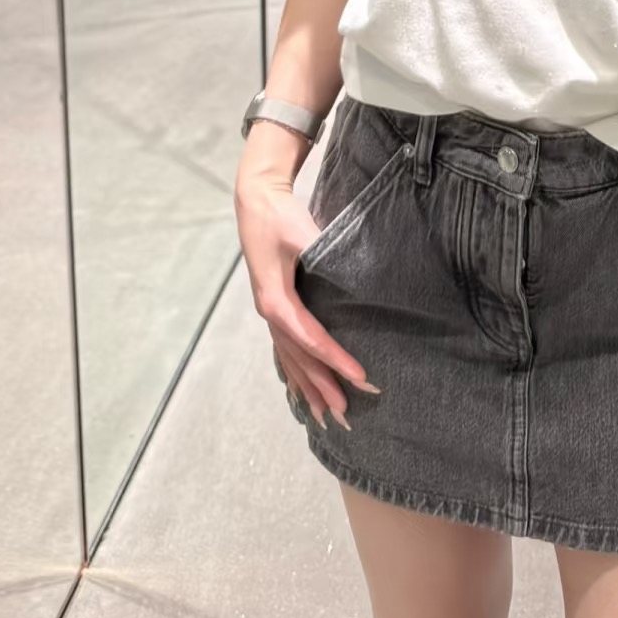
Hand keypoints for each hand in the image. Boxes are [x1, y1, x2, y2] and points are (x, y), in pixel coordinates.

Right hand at [235, 166, 379, 432]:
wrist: (256, 201)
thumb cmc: (279, 214)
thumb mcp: (300, 230)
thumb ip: (320, 250)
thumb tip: (348, 269)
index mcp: (276, 299)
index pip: (310, 338)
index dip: (334, 359)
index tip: (360, 377)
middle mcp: (270, 312)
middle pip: (299, 357)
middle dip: (323, 385)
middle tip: (348, 413)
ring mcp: (269, 312)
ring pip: (290, 358)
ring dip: (308, 387)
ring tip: (327, 417)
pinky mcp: (274, 306)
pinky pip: (285, 349)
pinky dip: (295, 372)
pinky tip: (302, 393)